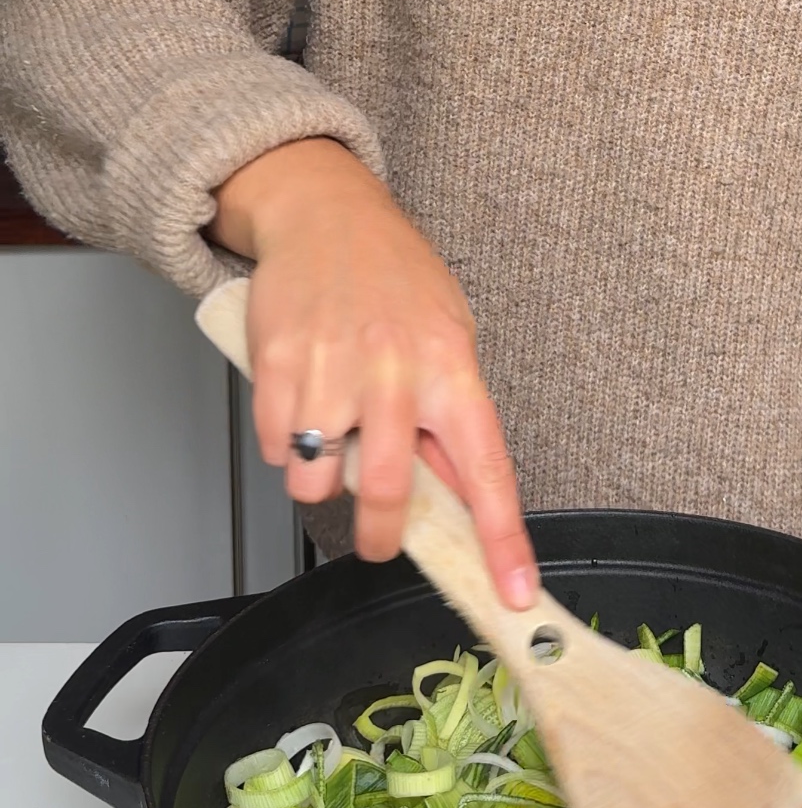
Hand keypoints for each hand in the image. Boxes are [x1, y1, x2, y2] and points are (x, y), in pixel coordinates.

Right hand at [211, 137, 538, 608]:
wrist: (326, 213)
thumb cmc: (394, 276)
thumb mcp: (447, 336)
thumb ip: (448, 418)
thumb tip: (453, 494)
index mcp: (452, 367)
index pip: (488, 469)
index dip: (503, 539)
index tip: (517, 594)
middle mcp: (396, 370)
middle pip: (388, 491)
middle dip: (381, 535)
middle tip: (379, 539)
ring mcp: (334, 367)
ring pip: (316, 479)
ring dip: (320, 474)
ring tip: (332, 427)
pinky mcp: (279, 363)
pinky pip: (278, 446)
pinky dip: (286, 441)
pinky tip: (302, 398)